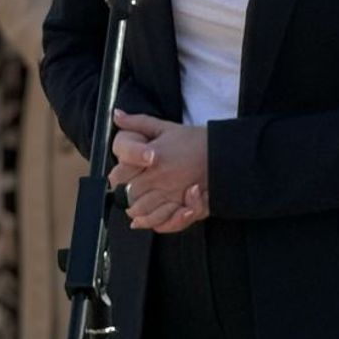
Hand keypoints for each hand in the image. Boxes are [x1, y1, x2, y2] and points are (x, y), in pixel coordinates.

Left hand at [110, 110, 209, 233]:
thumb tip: (117, 115)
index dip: (117, 179)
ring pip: (143, 211)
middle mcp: (159, 180)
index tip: (119, 178)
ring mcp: (171, 195)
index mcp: (151, 160)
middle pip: (129, 196)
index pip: (121, 175)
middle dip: (125, 197)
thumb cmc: (192, 140)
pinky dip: (153, 223)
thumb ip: (137, 122)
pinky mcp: (183, 207)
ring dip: (136, 212)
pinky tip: (147, 221)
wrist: (221, 154)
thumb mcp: (164, 127)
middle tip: (126, 194)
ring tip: (135, 208)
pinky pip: (163, 222)